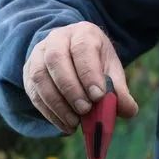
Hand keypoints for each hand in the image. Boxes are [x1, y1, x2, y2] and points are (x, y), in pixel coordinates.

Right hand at [23, 21, 138, 133]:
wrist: (71, 55)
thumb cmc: (95, 63)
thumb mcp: (110, 70)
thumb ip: (119, 90)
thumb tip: (129, 110)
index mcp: (82, 33)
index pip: (82, 48)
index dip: (88, 72)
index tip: (98, 96)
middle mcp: (57, 39)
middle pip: (56, 59)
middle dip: (71, 89)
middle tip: (85, 110)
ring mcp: (39, 55)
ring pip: (40, 76)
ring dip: (57, 103)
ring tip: (74, 123)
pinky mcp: (29, 73)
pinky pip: (34, 93)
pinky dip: (49, 112)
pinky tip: (64, 125)